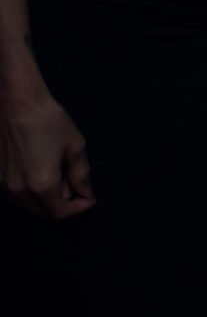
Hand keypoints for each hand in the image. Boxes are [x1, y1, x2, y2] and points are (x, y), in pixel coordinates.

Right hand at [1, 79, 93, 217]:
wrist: (18, 103)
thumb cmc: (48, 121)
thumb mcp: (75, 147)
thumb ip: (81, 175)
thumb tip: (86, 192)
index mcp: (42, 185)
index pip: (61, 212)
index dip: (78, 208)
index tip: (88, 199)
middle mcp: (20, 189)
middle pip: (44, 212)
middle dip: (63, 205)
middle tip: (76, 187)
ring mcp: (5, 183)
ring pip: (28, 205)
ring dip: (46, 200)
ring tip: (61, 177)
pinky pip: (16, 194)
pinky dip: (31, 192)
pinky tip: (43, 173)